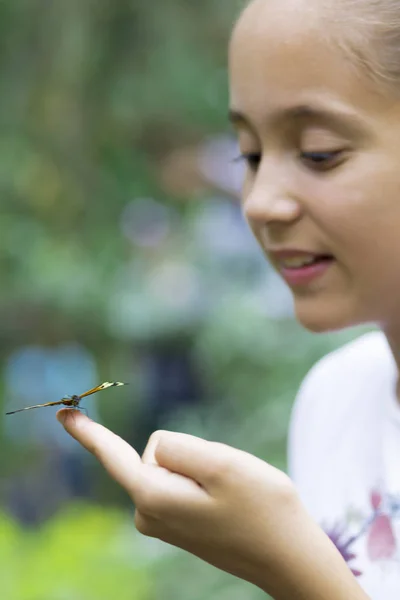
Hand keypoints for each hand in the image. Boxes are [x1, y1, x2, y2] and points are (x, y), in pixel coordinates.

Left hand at [57, 411, 368, 599]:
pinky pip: (182, 480)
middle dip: (189, 453)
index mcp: (153, 497)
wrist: (288, 555)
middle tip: (225, 480)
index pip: (113, 455)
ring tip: (229, 493)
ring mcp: (162, 521)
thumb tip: (154, 448)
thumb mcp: (221, 463)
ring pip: (173, 464)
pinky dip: (202, 479)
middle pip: (158, 451)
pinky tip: (225, 499)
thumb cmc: (261, 508)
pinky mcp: (177, 523)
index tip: (63, 412)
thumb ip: (178, 447)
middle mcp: (149, 513)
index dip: (88, 431)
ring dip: (200, 468)